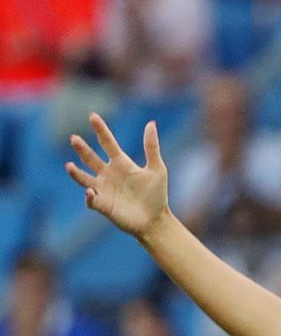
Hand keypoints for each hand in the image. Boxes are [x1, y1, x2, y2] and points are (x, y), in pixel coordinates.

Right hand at [65, 114, 172, 240]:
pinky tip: (90, 191)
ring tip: (69, 165)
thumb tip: (151, 123)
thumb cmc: (156, 194)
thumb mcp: (157, 168)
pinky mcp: (103, 205)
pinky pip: (91, 199)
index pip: (107, 143)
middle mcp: (108, 174)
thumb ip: (152, 147)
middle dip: (82, 149)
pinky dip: (89, 196)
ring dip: (76, 173)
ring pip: (84, 178)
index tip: (92, 115)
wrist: (156, 220)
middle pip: (91, 158)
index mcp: (121, 163)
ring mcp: (104, 189)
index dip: (100, 130)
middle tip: (74, 138)